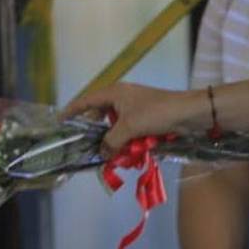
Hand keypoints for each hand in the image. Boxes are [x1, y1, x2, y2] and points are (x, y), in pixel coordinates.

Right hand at [62, 82, 210, 153]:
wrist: (189, 113)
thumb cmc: (157, 113)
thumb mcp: (129, 127)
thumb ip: (111, 141)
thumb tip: (102, 153)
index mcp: (114, 93)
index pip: (86, 101)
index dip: (72, 111)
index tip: (59, 122)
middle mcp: (122, 98)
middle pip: (100, 116)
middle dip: (95, 133)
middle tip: (85, 147)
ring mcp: (135, 109)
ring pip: (116, 127)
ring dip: (114, 141)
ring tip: (108, 155)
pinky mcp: (146, 120)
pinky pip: (130, 132)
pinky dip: (127, 143)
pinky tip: (127, 155)